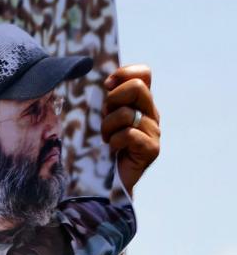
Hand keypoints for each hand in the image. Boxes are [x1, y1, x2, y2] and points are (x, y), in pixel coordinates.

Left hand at [101, 65, 160, 192]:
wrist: (109, 181)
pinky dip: (114, 141)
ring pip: (127, 113)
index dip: (124, 74)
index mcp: (141, 102)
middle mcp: (151, 113)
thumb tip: (103, 81)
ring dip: (107, 126)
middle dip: (112, 100)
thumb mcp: (102, 117)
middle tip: (105, 118)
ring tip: (106, 138)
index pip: (144, 73)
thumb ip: (106, 99)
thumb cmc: (101, 147)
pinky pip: (128, 134)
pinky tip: (112, 149)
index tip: (107, 86)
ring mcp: (154, 131)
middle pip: (137, 87)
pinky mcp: (152, 149)